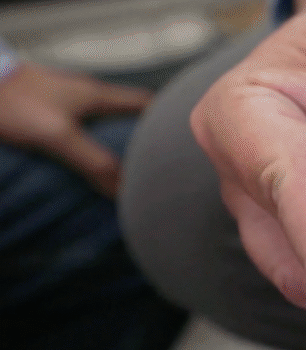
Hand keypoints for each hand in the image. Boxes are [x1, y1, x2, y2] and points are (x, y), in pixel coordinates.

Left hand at [0, 62, 151, 196]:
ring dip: (118, 142)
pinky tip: (93, 161)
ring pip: (107, 121)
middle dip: (144, 137)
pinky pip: (85, 127)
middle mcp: (88, 94)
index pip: (146, 103)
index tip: (182, 143)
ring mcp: (69, 100)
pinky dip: (95, 143)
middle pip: (129, 114)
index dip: (166, 121)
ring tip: (130, 169)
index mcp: (99, 95)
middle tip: (158, 164)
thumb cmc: (16, 104)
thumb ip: (94, 162)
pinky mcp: (51, 108)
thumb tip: (124, 191)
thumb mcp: (59, 136)